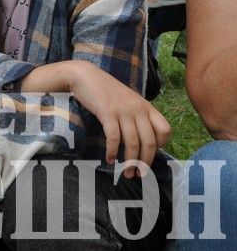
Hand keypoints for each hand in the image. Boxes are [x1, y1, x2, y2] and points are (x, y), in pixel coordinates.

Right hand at [66, 61, 169, 176]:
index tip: (149, 153)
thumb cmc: (105, 90)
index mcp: (146, 106)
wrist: (85, 76)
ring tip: (126, 173)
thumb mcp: (127, 100)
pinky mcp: (107, 113)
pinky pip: (113, 138)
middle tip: (139, 174)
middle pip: (150, 142)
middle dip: (145, 162)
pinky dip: (112, 151)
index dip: (161, 145)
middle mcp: (138, 109)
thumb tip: (139, 139)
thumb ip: (136, 115)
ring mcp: (123, 111)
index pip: (165, 129)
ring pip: (133, 143)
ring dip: (130, 162)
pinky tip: (108, 159)